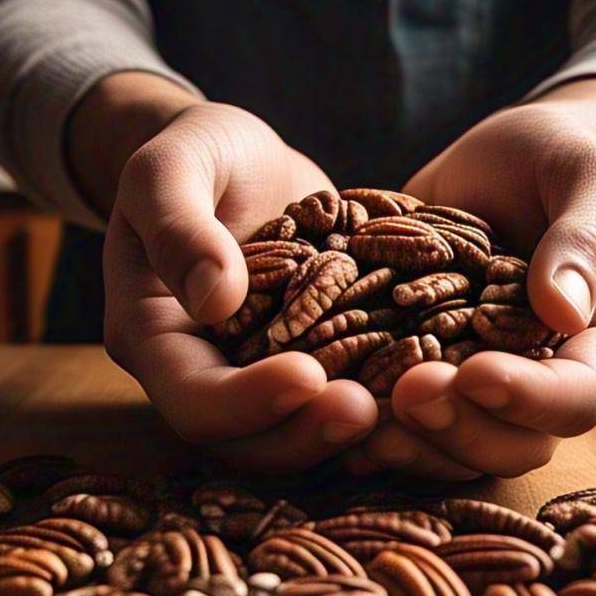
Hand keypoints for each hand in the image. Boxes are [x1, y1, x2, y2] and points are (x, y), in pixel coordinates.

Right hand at [96, 95, 378, 468]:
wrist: (240, 158)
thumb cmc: (195, 154)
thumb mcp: (169, 168)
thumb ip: (178, 226)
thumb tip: (213, 299)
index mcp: (155, 339)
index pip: (192, 398)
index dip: (244, 402)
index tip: (306, 375)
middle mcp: (210, 374)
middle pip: (251, 441)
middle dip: (309, 432)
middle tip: (369, 410)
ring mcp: (267, 376)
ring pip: (306, 433)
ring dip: (356, 431)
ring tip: (411, 400)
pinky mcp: (323, 361)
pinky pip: (352, 392)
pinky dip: (393, 396)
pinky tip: (440, 376)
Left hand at [344, 82, 595, 478]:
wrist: (504, 155)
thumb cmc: (561, 158)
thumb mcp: (588, 177)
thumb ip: (583, 237)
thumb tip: (562, 312)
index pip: (580, 395)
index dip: (530, 399)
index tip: (474, 374)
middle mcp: (548, 376)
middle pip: (515, 441)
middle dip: (460, 428)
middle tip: (406, 393)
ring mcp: (485, 380)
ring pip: (456, 446)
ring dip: (409, 440)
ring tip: (357, 410)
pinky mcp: (428, 368)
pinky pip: (405, 417)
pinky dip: (368, 417)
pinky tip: (326, 401)